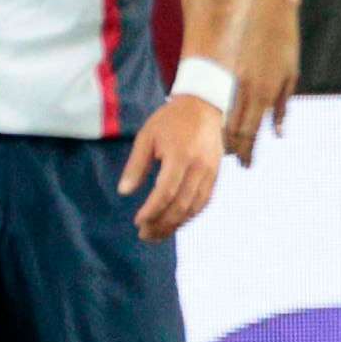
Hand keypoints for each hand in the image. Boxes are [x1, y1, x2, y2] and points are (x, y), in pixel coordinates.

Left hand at [119, 94, 225, 241]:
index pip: (165, 192)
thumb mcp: (146, 137)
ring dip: (176, 224)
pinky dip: (190, 215)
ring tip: (158, 233)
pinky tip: (176, 221)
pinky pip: (205, 201)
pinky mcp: (216, 174)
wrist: (204, 106)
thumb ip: (136, 165)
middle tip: (145, 235)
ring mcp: (211, 172)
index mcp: (179, 156)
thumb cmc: (170, 120)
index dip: (152, 211)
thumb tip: (124, 192)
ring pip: (194, 207)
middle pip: (181, 204)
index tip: (138, 222)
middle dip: (162, 223)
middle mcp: (199, 167)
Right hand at [224, 0, 301, 165]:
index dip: (247, 152)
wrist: (263, 5)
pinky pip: (213, 96)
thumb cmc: (281, 40)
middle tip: (228, 162)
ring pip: (218, 115)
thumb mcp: (290, 74)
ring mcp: (229, 78)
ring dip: (218, 135)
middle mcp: (245, 90)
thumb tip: (278, 133)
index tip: (246, 165)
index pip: (251, 133)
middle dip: (231, 148)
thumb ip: (283, 106)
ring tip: (217, 148)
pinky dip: (211, 113)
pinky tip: (209, 122)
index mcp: (265, 93)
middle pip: (232, 129)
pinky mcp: (218, 66)